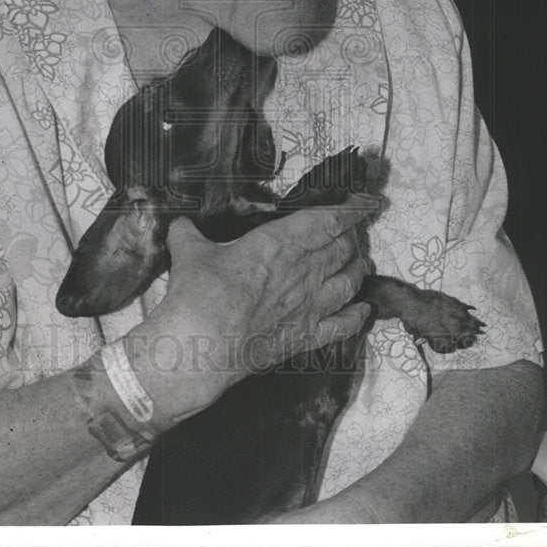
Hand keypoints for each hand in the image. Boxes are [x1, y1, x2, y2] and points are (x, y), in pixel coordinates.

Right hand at [127, 206, 371, 422]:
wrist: (199, 346)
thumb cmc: (198, 294)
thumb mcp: (189, 251)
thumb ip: (189, 233)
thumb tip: (180, 224)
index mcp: (280, 243)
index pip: (327, 219)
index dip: (351, 208)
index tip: (367, 201)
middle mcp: (304, 271)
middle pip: (342, 248)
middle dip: (352, 237)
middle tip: (353, 231)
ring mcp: (309, 306)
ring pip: (349, 282)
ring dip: (359, 269)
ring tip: (362, 261)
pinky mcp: (306, 338)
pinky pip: (344, 325)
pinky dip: (358, 315)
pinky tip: (364, 309)